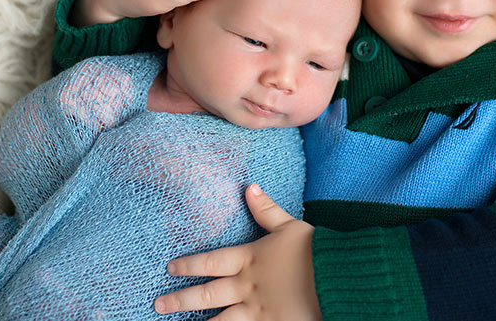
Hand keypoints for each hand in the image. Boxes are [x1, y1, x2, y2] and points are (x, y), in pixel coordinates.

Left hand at [154, 184, 321, 320]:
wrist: (337, 278)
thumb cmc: (315, 251)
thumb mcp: (290, 226)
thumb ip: (267, 210)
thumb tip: (249, 187)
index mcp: (250, 259)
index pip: (211, 262)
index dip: (189, 265)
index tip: (170, 268)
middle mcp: (248, 286)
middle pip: (207, 295)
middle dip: (180, 300)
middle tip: (158, 304)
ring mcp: (258, 311)